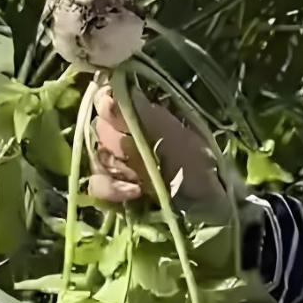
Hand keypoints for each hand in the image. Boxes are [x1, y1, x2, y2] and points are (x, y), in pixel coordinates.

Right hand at [88, 83, 229, 219]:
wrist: (205, 209)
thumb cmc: (196, 167)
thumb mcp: (176, 136)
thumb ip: (143, 115)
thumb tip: (112, 93)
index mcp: (138, 115)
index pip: (105, 100)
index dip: (108, 105)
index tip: (115, 110)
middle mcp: (122, 136)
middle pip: (99, 128)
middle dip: (118, 139)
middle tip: (141, 151)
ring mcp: (114, 164)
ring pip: (98, 156)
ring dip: (119, 165)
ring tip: (142, 176)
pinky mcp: (110, 191)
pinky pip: (97, 185)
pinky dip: (112, 187)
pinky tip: (134, 191)